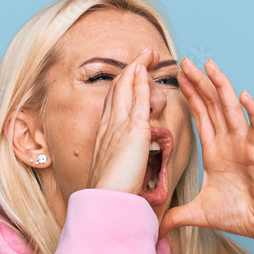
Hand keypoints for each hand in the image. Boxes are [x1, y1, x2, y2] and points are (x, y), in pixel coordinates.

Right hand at [86, 47, 155, 193]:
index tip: (132, 77)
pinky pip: (138, 98)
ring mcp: (119, 125)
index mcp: (104, 136)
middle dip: (131, 70)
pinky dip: (142, 81)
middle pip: (118, 89)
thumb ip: (121, 162)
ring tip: (149, 53)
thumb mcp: (113, 172)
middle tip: (143, 56)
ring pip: (127, 88)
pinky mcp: (134, 130)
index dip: (123, 87)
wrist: (106, 200)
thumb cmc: (110, 193)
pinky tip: (147, 69)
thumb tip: (128, 163)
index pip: (113, 103)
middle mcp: (108, 126)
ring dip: (138, 67)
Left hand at [157, 57, 253, 243]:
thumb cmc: (240, 216)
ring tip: (210, 65)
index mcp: (215, 151)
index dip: (189, 95)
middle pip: (212, 106)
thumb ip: (176, 215)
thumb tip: (156, 227)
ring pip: (231, 109)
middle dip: (199, 83)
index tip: (177, 77)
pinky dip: (252, 111)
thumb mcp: (199, 214)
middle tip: (184, 61)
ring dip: (221, 86)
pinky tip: (243, 95)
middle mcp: (230, 142)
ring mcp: (246, 144)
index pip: (200, 116)